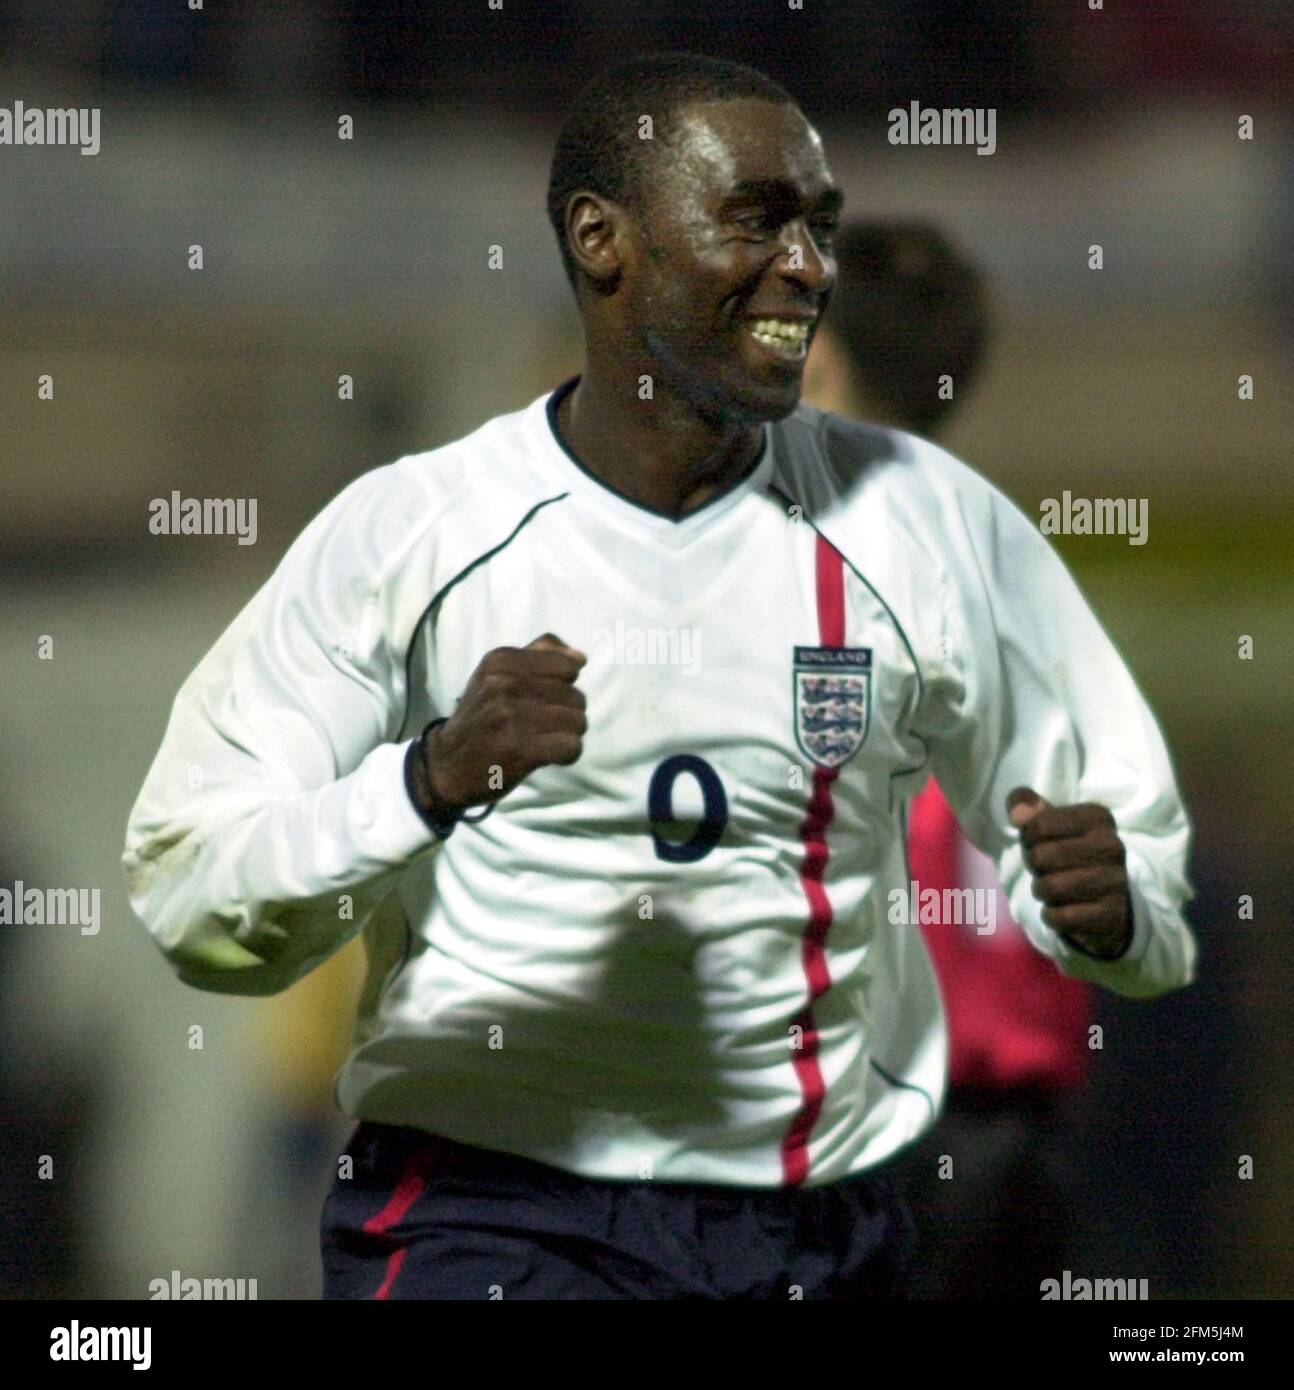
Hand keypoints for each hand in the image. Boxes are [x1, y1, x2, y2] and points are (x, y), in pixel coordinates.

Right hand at [420, 633, 586, 813]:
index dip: (563, 686)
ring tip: (545, 740)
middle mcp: (505, 683)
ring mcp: (511, 716)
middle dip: (567, 714)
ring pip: (578, 721)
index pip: (569, 666)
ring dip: (568, 735)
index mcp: (501, 660)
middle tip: (542, 726)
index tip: (543, 700)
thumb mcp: (497, 674)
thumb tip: (580, 658)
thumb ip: (540, 655)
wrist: (446, 764)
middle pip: (576, 696)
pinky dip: (567, 755)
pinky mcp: (520, 749)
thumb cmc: (480, 716)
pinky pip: (571, 746)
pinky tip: (549, 756)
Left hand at [1006, 787, 1132, 958]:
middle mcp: (1112, 846)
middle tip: (1049, 869)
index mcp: (1097, 817)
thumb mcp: (1047, 822)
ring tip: (1056, 889)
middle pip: (1040, 857)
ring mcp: (1115, 881)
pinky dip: (1052, 916)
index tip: (1044, 843)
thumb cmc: (1067, 852)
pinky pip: (1060, 917)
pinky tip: (1066, 910)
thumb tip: (1018, 815)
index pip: (1036, 826)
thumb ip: (1025, 805)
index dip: (1029, 839)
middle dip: (1035, 867)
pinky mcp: (1111, 915)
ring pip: (1049, 888)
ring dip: (1042, 892)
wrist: (1107, 900)